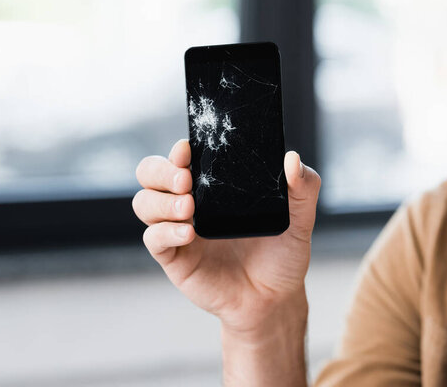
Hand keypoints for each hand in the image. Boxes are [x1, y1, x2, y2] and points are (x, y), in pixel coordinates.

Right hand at [132, 139, 320, 336]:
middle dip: (160, 170)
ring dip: (161, 201)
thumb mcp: (299, 220)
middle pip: (149, 173)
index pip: (180, 157)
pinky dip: (165, 232)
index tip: (188, 148)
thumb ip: (303, 187)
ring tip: (189, 208)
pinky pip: (153, 239)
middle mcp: (187, 201)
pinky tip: (188, 234)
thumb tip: (292, 159)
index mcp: (211, 185)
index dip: (178, 150)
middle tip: (185, 179)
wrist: (274, 298)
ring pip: (143, 203)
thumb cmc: (281, 254)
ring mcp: (176, 229)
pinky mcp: (173, 257)